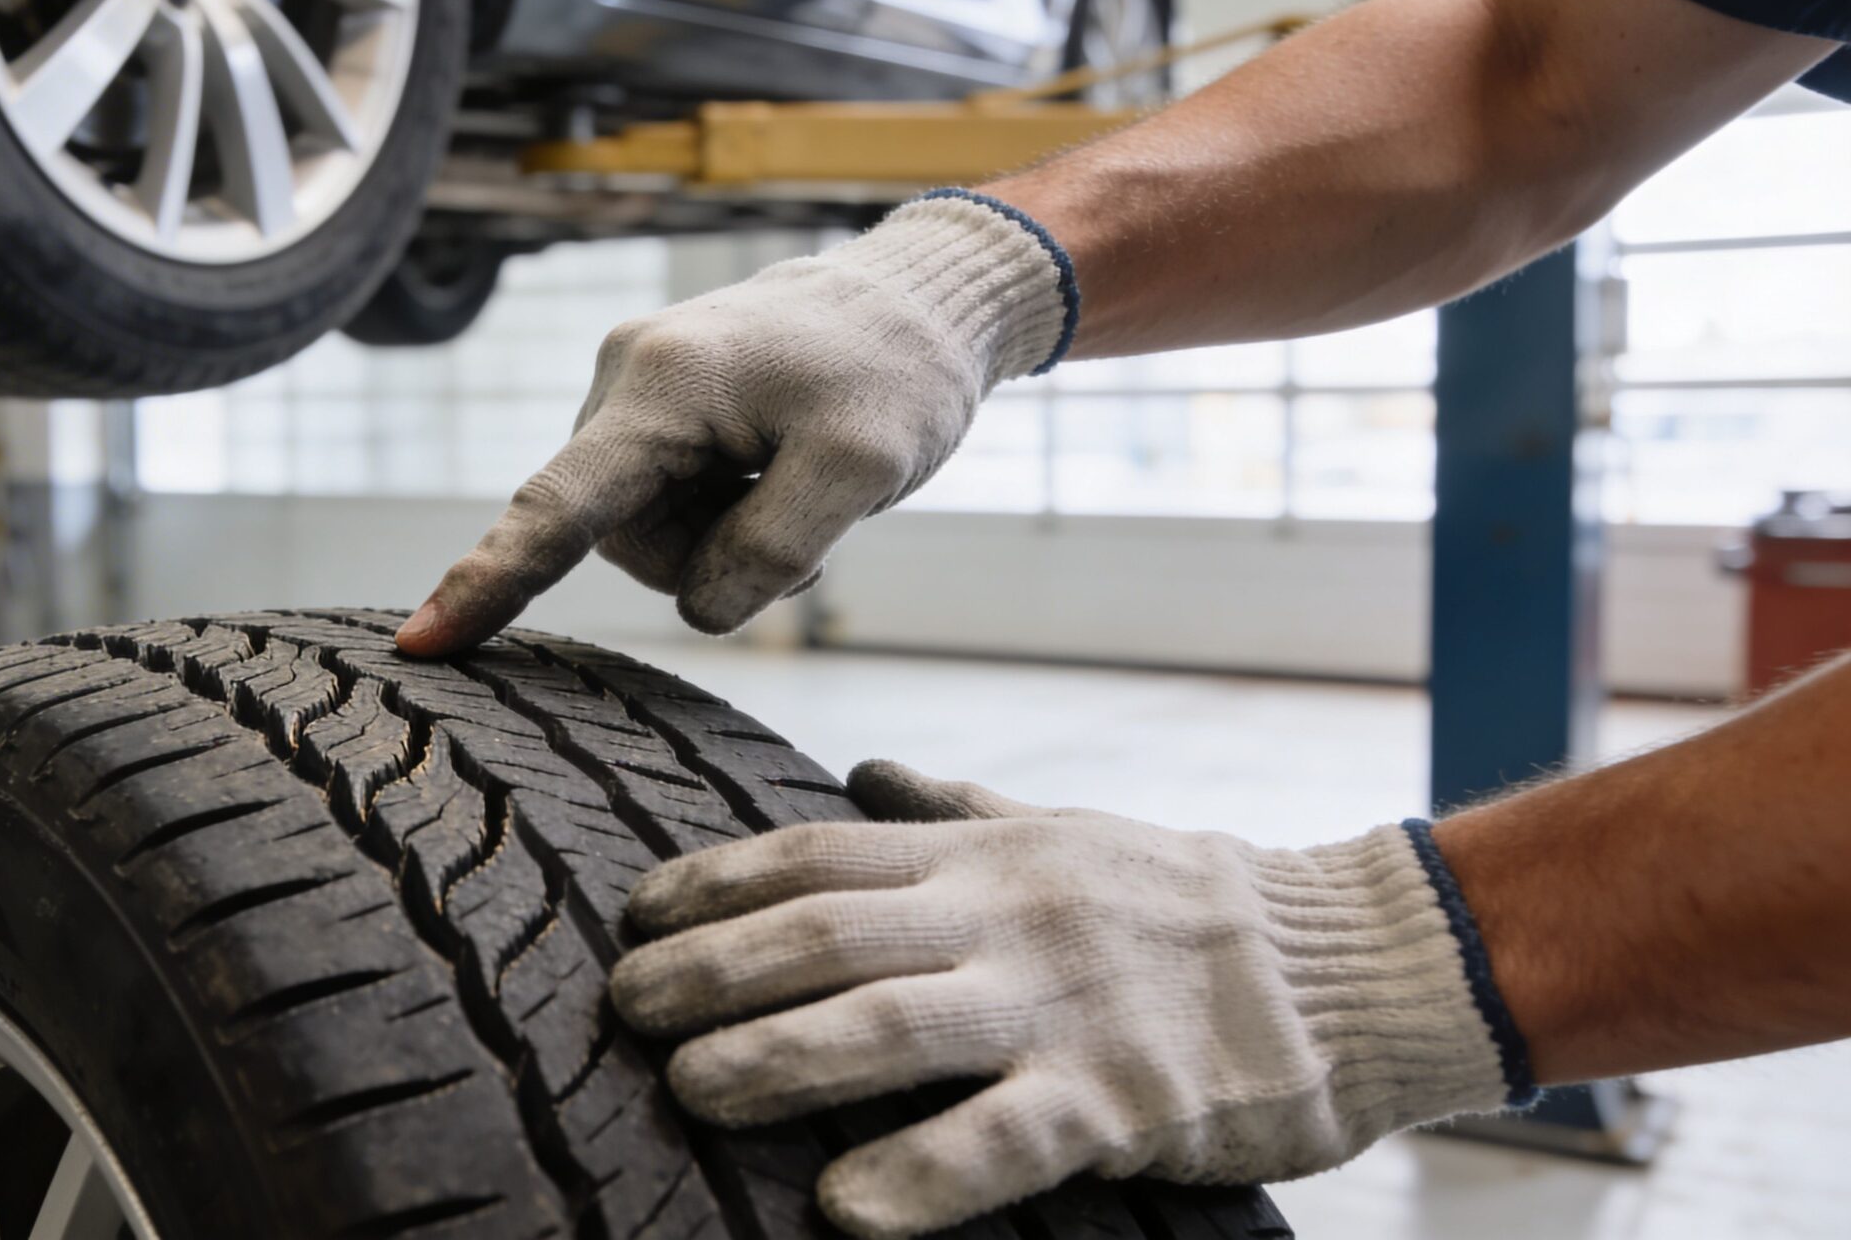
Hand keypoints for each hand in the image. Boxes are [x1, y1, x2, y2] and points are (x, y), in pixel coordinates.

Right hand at [396, 191, 1073, 653]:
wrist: (925, 295)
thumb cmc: (898, 370)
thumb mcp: (862, 470)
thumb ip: (770, 552)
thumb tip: (696, 609)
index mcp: (661, 387)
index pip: (558, 509)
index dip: (488, 585)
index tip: (420, 645)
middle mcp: (625, 377)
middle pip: (627, 540)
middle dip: (714, 556)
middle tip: (811, 521)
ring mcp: (636, 387)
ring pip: (650, 531)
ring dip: (726, 535)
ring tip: (799, 481)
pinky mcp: (659, 403)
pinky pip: (669, 499)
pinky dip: (728, 510)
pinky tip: (780, 470)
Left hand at [609, 761, 1521, 1238]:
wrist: (1351, 961)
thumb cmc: (1184, 902)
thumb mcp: (1062, 833)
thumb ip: (953, 810)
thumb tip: (860, 773)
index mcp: (982, 857)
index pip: (816, 855)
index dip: (713, 882)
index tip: (633, 915)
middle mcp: (1005, 918)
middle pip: (824, 935)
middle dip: (710, 970)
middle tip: (620, 1011)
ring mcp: (1061, 1008)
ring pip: (889, 1026)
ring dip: (774, 1060)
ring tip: (686, 1093)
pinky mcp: (1123, 1103)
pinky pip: (1005, 1140)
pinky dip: (921, 1172)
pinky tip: (843, 1209)